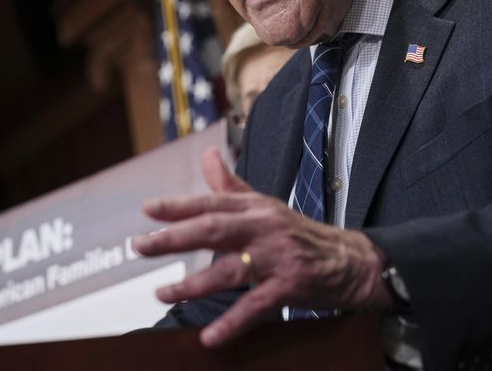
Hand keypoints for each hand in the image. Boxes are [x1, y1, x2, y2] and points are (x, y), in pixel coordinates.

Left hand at [132, 147, 393, 347]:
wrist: (350, 260)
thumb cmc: (299, 233)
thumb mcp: (265, 204)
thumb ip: (231, 184)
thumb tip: (207, 154)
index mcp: (255, 207)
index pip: (211, 201)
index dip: (178, 205)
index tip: (147, 210)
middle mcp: (263, 227)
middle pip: (213, 229)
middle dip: (173, 238)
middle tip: (141, 246)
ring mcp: (276, 257)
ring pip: (228, 270)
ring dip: (192, 284)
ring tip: (162, 294)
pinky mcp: (288, 287)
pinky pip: (254, 306)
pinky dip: (231, 324)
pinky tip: (208, 337)